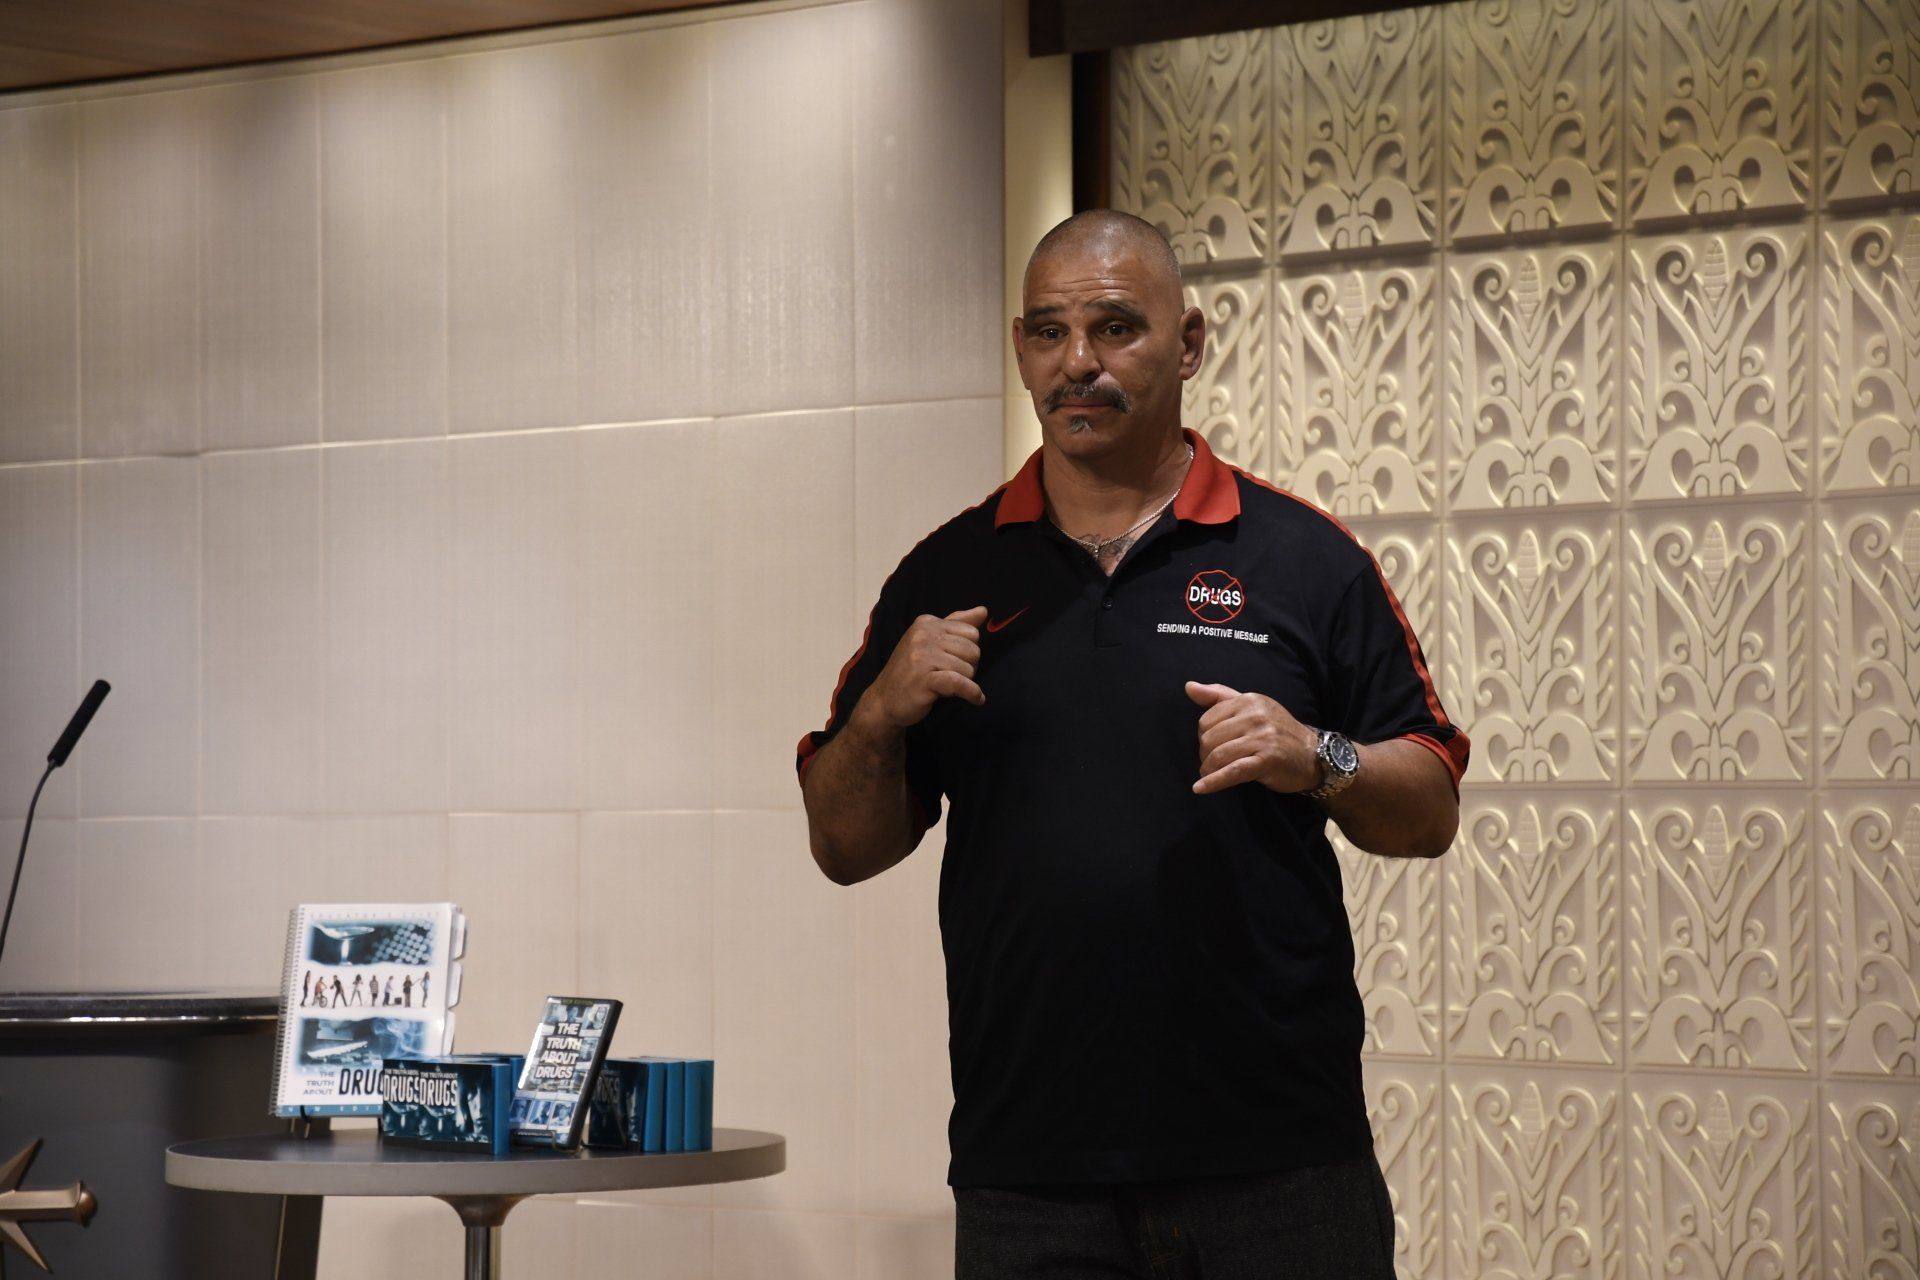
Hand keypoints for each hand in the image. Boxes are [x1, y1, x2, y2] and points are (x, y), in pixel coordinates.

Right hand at [854, 606, 988, 731]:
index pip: (971, 633)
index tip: (955, 662)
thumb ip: (957, 624)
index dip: (969, 651)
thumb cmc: (910, 671)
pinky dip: (971, 693)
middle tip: (954, 677)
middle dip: (969, 667)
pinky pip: (960, 683)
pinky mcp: (924, 679)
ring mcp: (922, 656)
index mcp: (926, 623)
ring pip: (968, 668)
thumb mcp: (930, 642)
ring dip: (966, 682)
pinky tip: (975, 699)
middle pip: (973, 650)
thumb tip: (984, 611)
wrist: (884, 700)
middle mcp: (923, 635)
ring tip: (950, 687)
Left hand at [1184, 681, 1320, 794]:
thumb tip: (1188, 687)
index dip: (1203, 736)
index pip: (1207, 719)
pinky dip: (1213, 782)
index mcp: (1249, 700)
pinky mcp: (1267, 760)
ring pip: (1218, 755)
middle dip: (1205, 754)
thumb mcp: (1252, 706)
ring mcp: (1262, 738)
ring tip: (1208, 775)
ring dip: (1207, 770)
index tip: (1211, 746)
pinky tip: (1200, 788)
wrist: (1312, 754)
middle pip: (1209, 738)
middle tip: (1211, 763)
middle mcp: (1255, 716)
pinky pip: (1232, 771)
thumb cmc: (1277, 731)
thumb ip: (1219, 696)